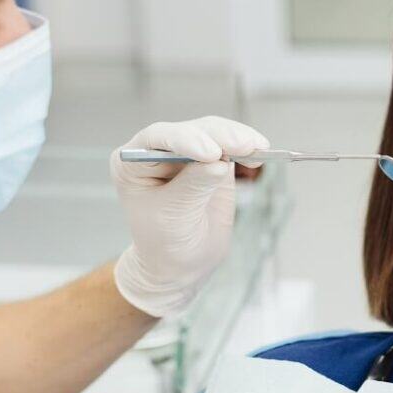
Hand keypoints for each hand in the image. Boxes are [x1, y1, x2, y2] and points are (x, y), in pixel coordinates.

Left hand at [110, 117, 268, 316]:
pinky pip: (230, 144)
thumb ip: (194, 187)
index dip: (186, 140)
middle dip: (220, 137)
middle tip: (245, 146)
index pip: (158, 139)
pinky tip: (258, 152)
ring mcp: (186, 152)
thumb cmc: (165, 242)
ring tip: (258, 149)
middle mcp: (157, 150)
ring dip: (237, 138)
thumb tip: (220, 162)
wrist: (181, 262)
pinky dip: (246, 147)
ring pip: (213, 132)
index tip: (211, 153)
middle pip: (190, 131)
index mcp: (134, 162)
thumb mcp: (175, 217)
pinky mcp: (212, 158)